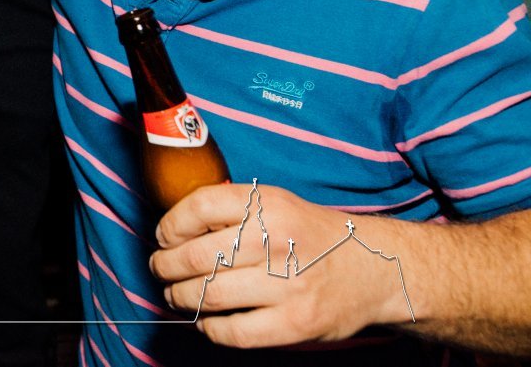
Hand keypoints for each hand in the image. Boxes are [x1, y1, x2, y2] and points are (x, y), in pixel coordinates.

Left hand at [149, 183, 414, 347]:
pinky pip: (234, 332)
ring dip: (180, 297)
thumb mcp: (275, 203)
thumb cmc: (310, 234)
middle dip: (166, 266)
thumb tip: (173, 228)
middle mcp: (276, 240)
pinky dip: (210, 329)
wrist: (373, 268)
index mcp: (268, 204)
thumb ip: (230, 209)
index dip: (170, 226)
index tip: (163, 238)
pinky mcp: (296, 322)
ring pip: (208, 294)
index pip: (198, 208)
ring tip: (176, 294)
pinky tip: (207, 322)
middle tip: (161, 269)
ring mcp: (287, 284)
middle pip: (195, 257)